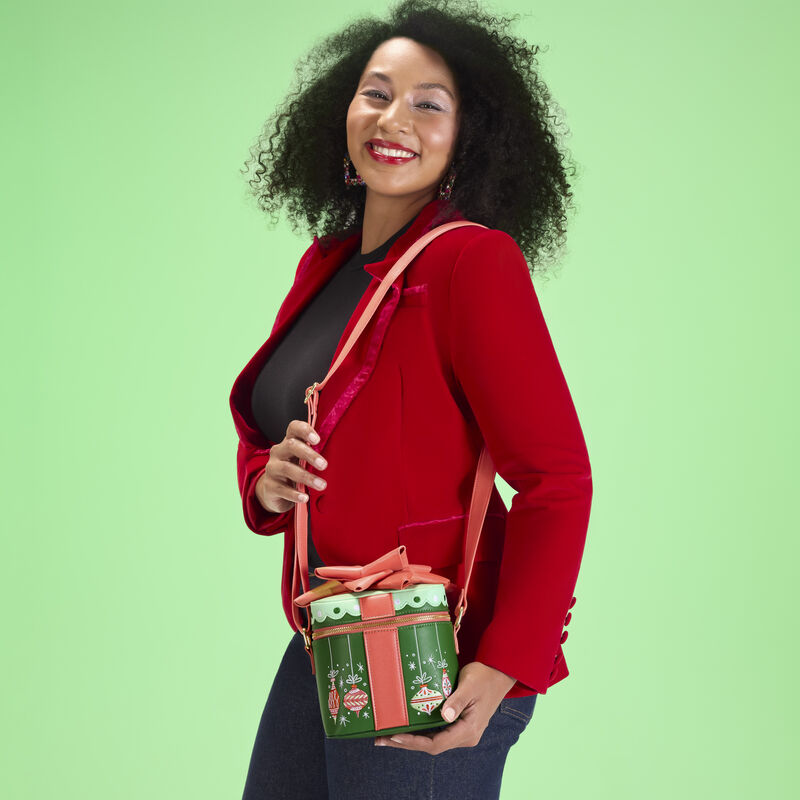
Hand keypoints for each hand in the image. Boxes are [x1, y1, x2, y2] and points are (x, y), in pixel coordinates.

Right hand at [255, 420, 327, 513]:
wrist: (273, 491)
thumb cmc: (295, 470)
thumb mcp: (303, 460)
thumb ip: (316, 454)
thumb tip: (341, 455)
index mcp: (289, 442)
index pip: (294, 428)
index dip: (304, 430)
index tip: (317, 439)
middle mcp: (278, 452)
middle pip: (292, 446)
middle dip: (309, 454)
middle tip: (324, 465)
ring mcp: (272, 469)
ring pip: (288, 469)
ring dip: (306, 477)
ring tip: (321, 485)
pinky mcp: (269, 486)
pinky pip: (282, 489)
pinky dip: (295, 494)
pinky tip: (305, 498)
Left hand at [374, 661, 516, 753]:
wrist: (499, 673)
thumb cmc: (484, 676)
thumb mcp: (470, 685)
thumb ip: (457, 700)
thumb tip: (445, 716)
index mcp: (469, 730)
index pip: (437, 743)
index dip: (414, 742)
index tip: (395, 736)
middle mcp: (466, 736)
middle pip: (432, 746)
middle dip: (406, 744)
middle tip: (381, 740)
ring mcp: (463, 732)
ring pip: (433, 741)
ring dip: (411, 740)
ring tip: (388, 736)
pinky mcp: (459, 725)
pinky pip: (437, 733)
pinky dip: (421, 733)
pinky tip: (407, 728)